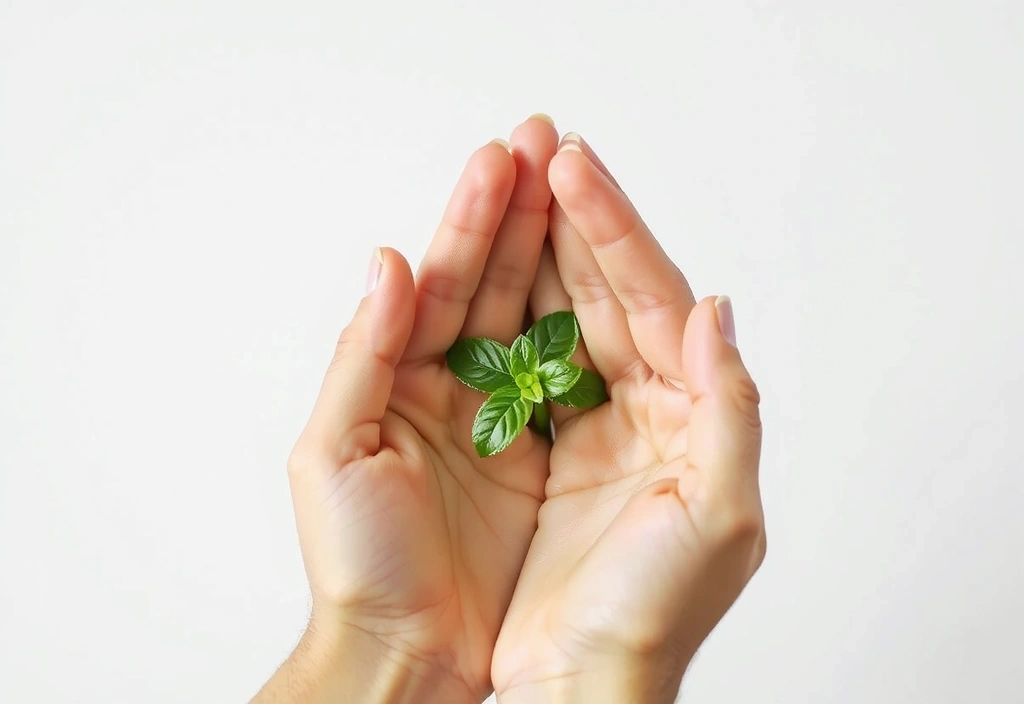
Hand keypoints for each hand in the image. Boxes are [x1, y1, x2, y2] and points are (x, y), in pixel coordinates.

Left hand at [252, 116, 559, 703]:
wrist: (408, 654)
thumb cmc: (357, 562)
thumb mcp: (332, 454)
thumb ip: (361, 354)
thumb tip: (388, 265)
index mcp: (398, 378)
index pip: (440, 280)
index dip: (471, 219)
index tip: (503, 158)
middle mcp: (453, 387)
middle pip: (491, 282)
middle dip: (520, 212)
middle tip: (549, 144)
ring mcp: (502, 417)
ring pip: (534, 316)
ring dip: (553, 250)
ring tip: (577, 184)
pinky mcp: (544, 454)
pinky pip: (571, 378)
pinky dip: (587, 327)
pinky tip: (602, 279)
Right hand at [492, 133, 766, 702]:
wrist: (563, 688)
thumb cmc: (647, 617)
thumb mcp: (721, 516)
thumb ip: (730, 406)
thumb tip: (713, 308)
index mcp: (679, 415)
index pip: (649, 298)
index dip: (613, 230)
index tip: (576, 168)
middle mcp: (625, 409)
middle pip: (592, 291)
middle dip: (565, 217)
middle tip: (534, 147)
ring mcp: (563, 423)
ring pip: (540, 313)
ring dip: (521, 246)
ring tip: (500, 179)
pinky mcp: (509, 446)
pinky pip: (495, 361)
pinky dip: (482, 310)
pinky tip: (470, 264)